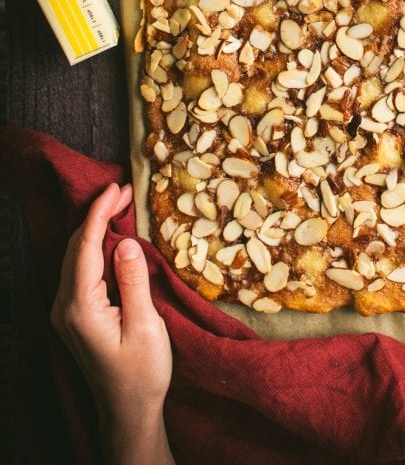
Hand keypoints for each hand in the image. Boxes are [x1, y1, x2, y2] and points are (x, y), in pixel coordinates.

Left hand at [50, 182, 174, 464]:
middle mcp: (65, 307)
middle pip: (76, 248)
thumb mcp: (145, 326)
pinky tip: (111, 238)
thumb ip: (133, 281)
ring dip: (95, 229)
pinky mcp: (75, 315)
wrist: (128, 411)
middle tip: (124, 192)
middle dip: (97, 215)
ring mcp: (66, 312)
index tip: (116, 188)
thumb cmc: (142, 373)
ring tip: (119, 206)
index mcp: (80, 308)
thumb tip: (127, 242)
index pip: (85, 247)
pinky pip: (79, 270)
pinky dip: (94, 247)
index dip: (100, 213)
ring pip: (75, 257)